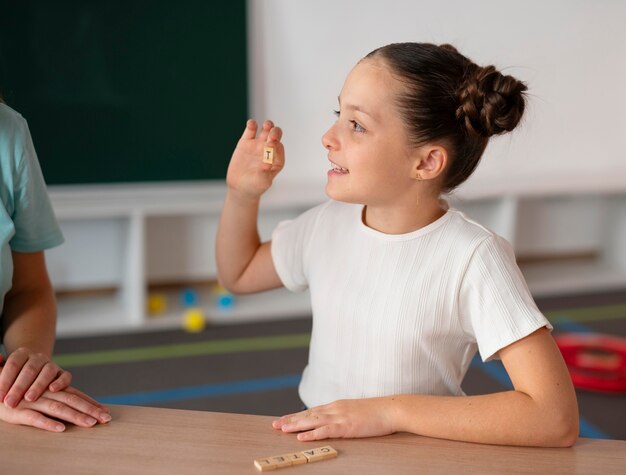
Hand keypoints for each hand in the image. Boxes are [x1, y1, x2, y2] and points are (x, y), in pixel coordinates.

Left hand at [0, 347, 71, 406]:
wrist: (33, 375)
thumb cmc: (14, 378)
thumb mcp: (3, 372)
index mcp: (22, 354)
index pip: (13, 364)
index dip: (5, 380)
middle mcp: (38, 358)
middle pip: (29, 370)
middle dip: (19, 387)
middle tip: (10, 403)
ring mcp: (52, 365)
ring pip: (47, 372)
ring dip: (38, 385)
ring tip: (29, 398)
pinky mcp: (63, 374)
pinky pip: (65, 376)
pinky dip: (60, 382)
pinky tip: (53, 390)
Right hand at [0, 386, 110, 431]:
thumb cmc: (17, 390)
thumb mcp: (38, 390)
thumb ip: (56, 393)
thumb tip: (75, 404)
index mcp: (51, 388)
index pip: (75, 395)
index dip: (90, 402)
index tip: (105, 410)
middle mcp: (45, 393)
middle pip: (72, 401)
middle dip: (90, 410)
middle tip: (106, 418)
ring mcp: (32, 402)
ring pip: (58, 409)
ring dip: (75, 417)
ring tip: (90, 423)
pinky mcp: (17, 412)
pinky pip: (34, 418)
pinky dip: (48, 423)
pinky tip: (60, 428)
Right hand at [226, 119, 284, 199]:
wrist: (240, 187)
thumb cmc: (255, 186)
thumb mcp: (262, 182)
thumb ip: (265, 173)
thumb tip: (267, 163)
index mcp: (277, 159)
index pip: (279, 148)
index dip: (276, 145)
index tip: (271, 145)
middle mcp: (269, 150)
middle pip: (276, 135)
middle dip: (275, 133)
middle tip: (271, 136)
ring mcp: (258, 145)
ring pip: (266, 129)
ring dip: (268, 125)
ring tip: (267, 125)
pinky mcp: (246, 142)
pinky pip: (250, 130)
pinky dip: (252, 125)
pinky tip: (252, 124)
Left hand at [272, 398, 396, 440]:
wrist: (390, 409)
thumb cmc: (377, 412)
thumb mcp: (356, 411)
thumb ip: (344, 414)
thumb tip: (336, 421)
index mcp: (337, 405)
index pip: (312, 410)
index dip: (297, 415)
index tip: (284, 418)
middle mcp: (335, 409)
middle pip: (308, 414)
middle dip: (291, 419)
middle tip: (275, 424)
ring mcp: (339, 417)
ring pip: (312, 421)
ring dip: (295, 425)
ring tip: (281, 428)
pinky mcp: (345, 426)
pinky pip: (325, 431)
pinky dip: (311, 434)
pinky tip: (301, 437)